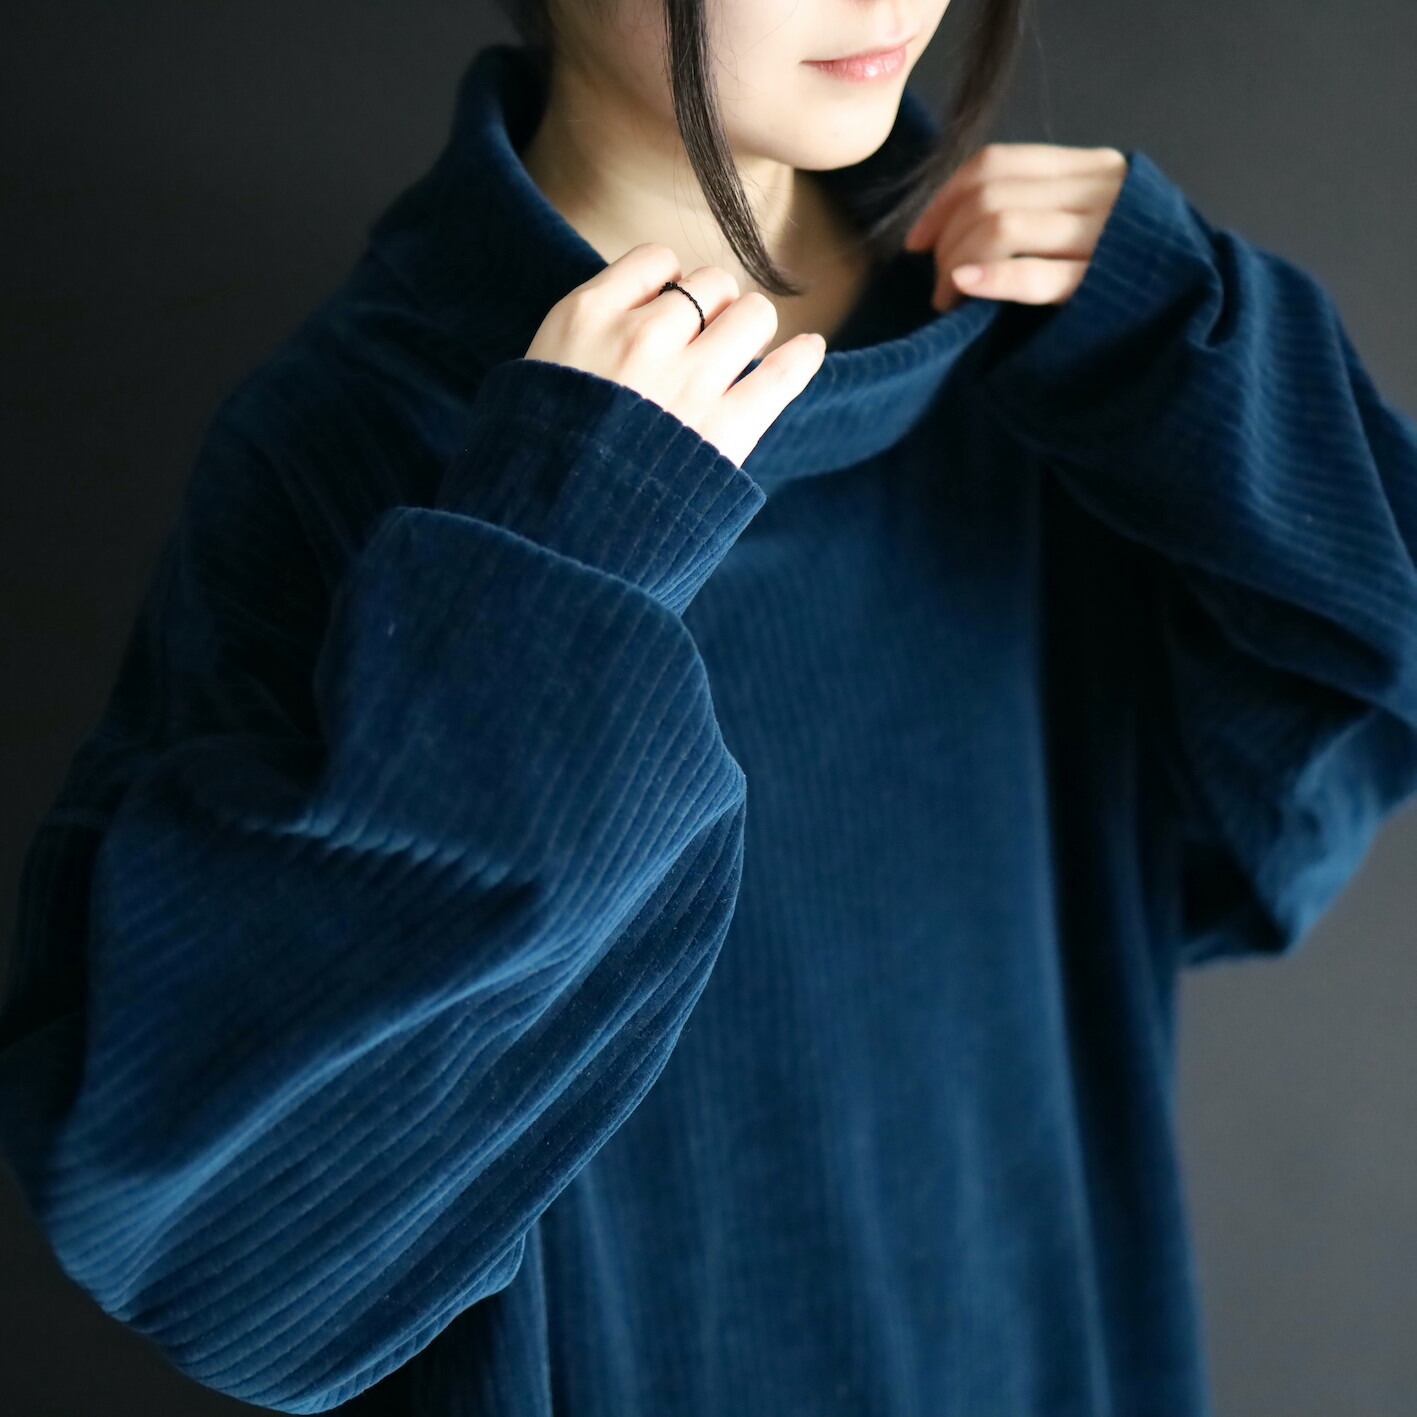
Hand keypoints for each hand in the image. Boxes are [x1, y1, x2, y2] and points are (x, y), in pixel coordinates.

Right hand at [524, 243, 826, 468]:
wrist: (547, 533)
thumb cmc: (538, 458)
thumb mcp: (539, 372)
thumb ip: (588, 334)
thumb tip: (646, 308)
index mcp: (588, 316)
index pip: (656, 260)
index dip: (669, 283)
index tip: (667, 310)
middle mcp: (643, 337)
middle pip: (711, 284)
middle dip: (714, 308)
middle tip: (704, 341)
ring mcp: (688, 382)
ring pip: (752, 314)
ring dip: (750, 330)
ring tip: (739, 355)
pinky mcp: (725, 428)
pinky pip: (783, 372)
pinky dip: (802, 357)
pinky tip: (809, 349)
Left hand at [901, 143, 1128, 313]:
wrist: (1199, 316)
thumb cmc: (1126, 281)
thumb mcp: (1086, 227)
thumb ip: (1038, 210)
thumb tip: (952, 224)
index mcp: (1091, 169)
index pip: (996, 164)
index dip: (944, 198)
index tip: (918, 241)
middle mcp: (1099, 191)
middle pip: (991, 194)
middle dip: (946, 238)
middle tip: (938, 286)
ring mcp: (1104, 234)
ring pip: (1002, 224)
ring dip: (956, 263)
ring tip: (949, 300)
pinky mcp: (1102, 284)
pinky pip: (1035, 273)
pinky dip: (991, 277)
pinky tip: (964, 288)